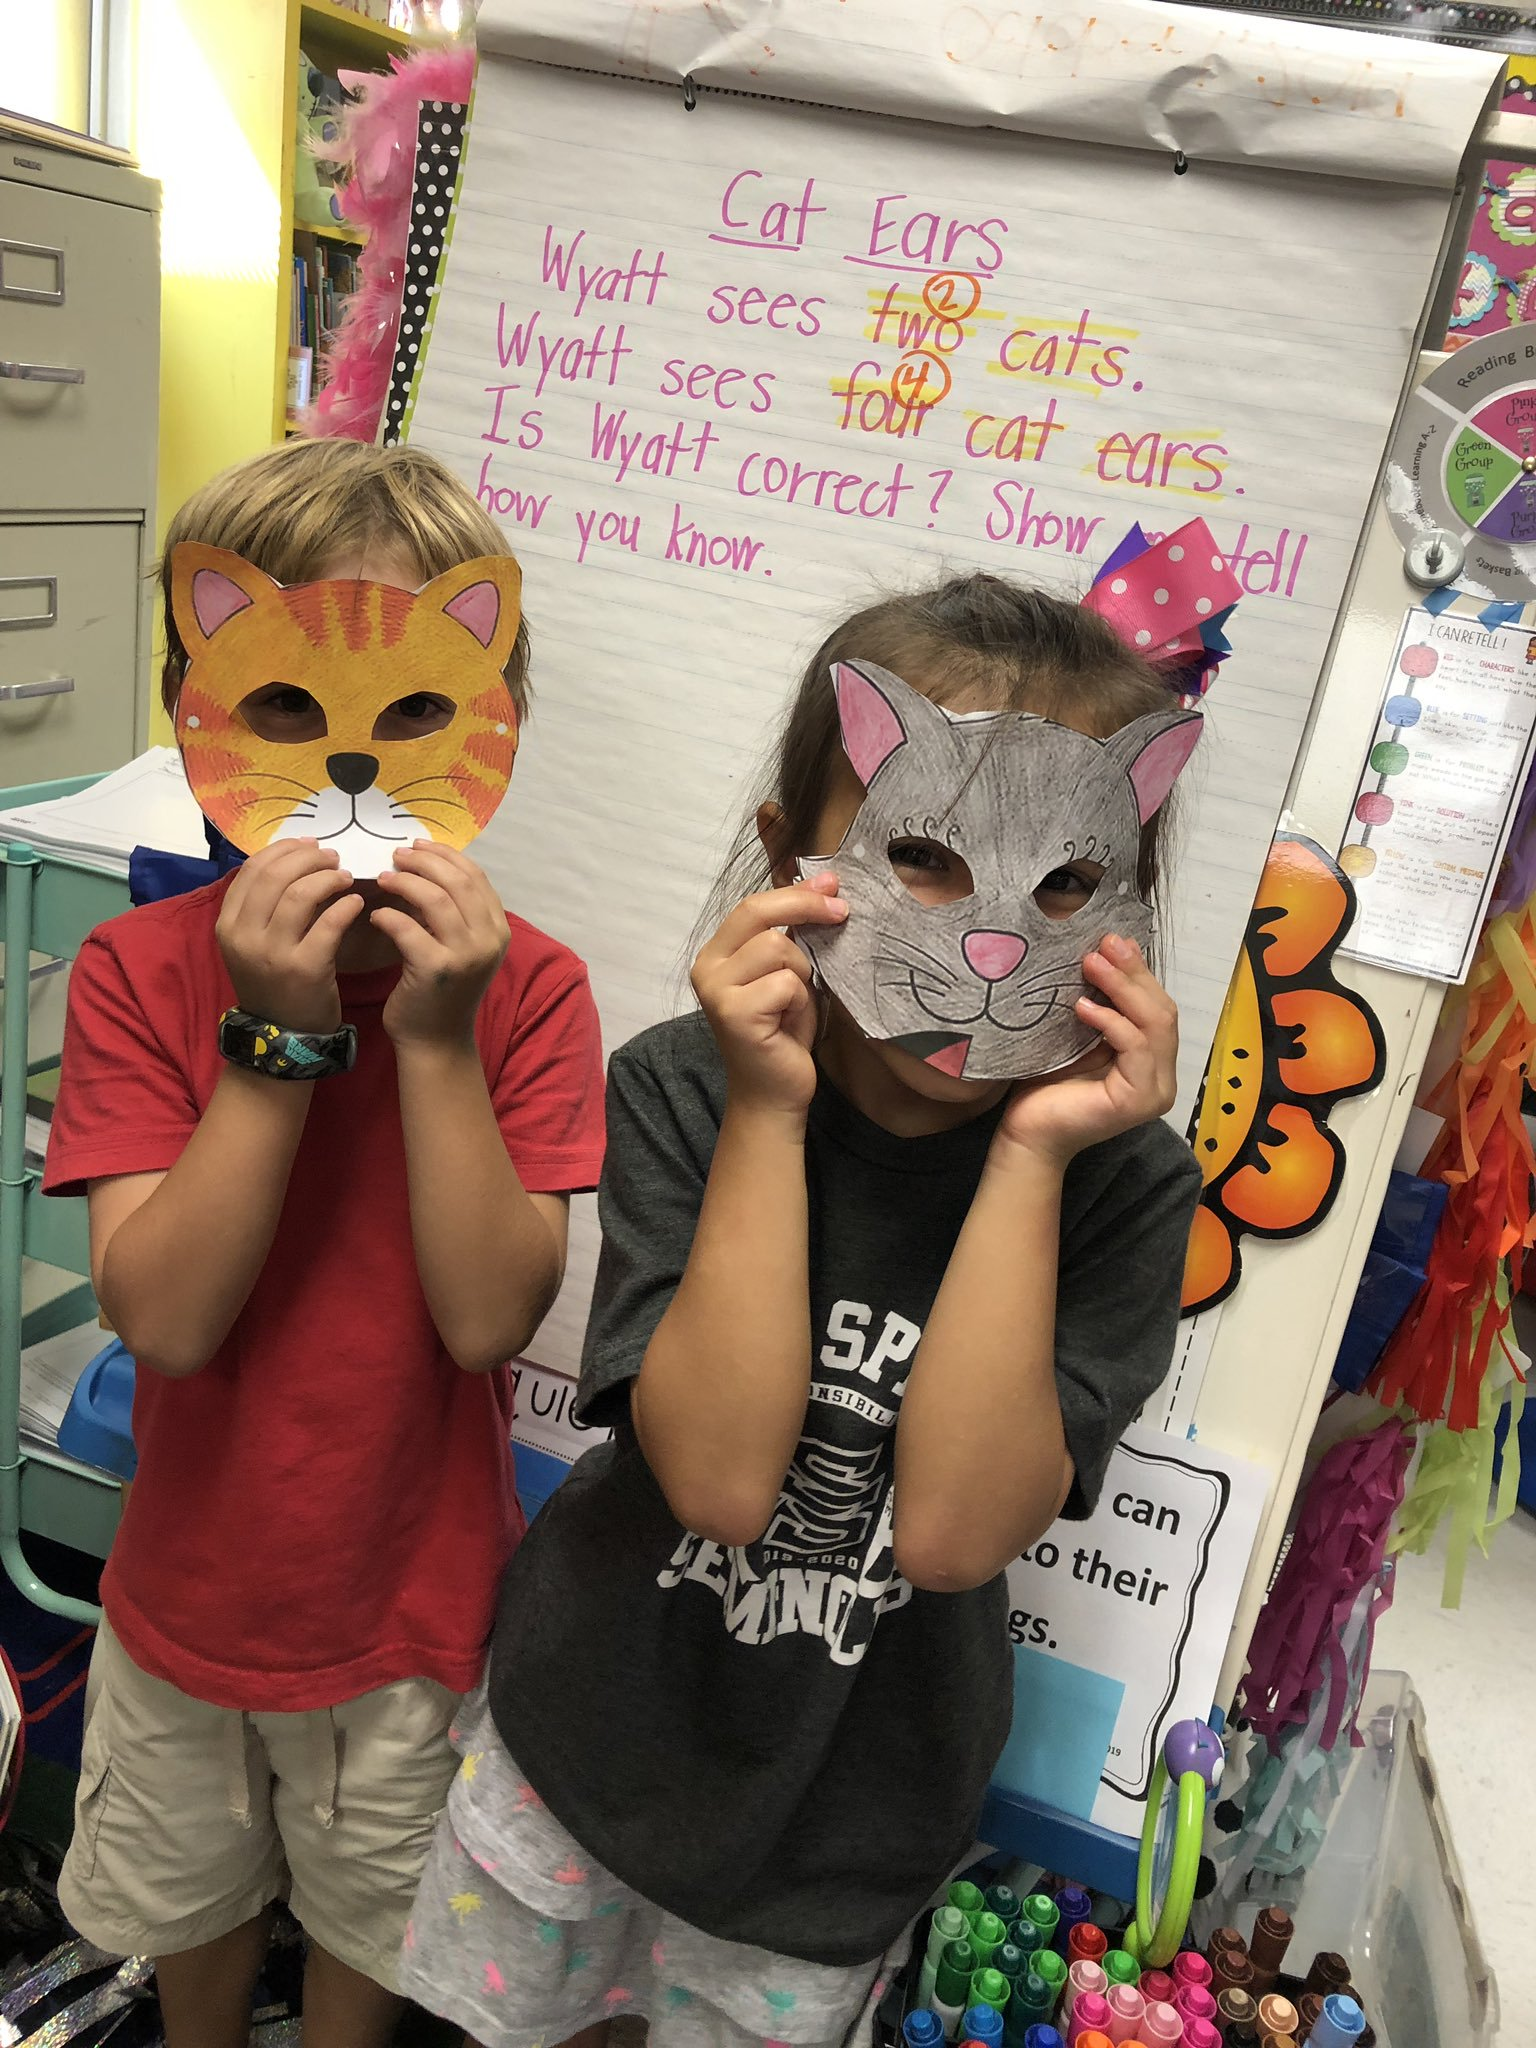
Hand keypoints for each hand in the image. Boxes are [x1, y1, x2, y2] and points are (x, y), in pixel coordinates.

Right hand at [216, 840, 363, 1033]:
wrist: (282, 1035)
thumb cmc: (273, 982)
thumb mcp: (252, 943)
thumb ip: (263, 906)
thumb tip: (293, 858)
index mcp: (228, 924)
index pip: (252, 870)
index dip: (283, 850)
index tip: (308, 845)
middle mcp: (244, 936)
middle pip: (275, 875)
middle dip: (308, 858)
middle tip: (332, 857)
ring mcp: (273, 953)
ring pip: (301, 894)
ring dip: (328, 877)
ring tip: (344, 877)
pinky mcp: (305, 968)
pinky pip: (328, 924)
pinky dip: (345, 906)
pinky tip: (355, 903)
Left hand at [372, 842, 509, 1047]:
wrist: (435, 1041)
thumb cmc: (442, 992)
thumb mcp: (461, 948)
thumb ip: (456, 913)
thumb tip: (427, 865)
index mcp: (498, 930)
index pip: (476, 876)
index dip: (446, 855)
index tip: (418, 845)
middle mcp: (489, 940)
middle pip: (457, 881)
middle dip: (423, 861)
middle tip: (396, 855)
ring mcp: (465, 955)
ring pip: (436, 899)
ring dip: (405, 882)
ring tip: (384, 878)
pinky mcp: (436, 969)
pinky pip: (408, 928)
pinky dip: (389, 916)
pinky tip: (376, 915)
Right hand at [691, 875, 846, 1115]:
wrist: (773, 1093)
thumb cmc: (783, 1034)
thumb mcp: (788, 974)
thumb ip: (792, 935)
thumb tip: (825, 887)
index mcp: (716, 953)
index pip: (753, 905)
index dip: (796, 892)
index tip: (832, 885)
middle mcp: (706, 968)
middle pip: (759, 914)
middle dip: (806, 908)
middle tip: (842, 913)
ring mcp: (715, 990)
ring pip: (778, 948)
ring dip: (802, 972)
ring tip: (796, 1002)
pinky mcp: (733, 1013)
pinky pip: (785, 983)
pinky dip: (800, 1000)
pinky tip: (790, 1022)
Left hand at [995, 935, 1178, 1169]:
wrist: (1027, 1133)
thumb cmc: (1046, 1085)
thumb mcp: (1077, 1033)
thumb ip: (1099, 1003)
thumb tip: (1107, 951)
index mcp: (1151, 1059)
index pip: (1157, 1006)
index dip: (1138, 972)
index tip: (1112, 939)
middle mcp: (1162, 1076)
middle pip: (1162, 1011)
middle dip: (1134, 973)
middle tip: (1105, 942)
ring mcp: (1156, 1090)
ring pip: (1154, 1026)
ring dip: (1123, 989)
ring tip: (1092, 963)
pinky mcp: (1140, 1100)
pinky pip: (1137, 1049)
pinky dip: (1112, 1022)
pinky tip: (1084, 1007)